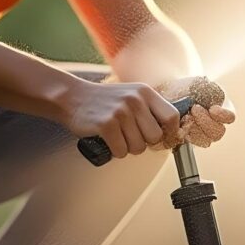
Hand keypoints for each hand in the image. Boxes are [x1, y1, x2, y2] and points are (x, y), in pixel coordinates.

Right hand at [62, 79, 181, 158]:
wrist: (72, 97)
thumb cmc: (104, 101)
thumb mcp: (131, 95)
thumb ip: (150, 109)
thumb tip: (172, 132)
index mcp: (145, 92)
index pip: (172, 116)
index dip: (170, 132)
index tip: (162, 138)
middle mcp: (135, 100)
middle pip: (156, 137)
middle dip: (145, 143)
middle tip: (131, 137)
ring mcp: (120, 112)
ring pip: (138, 147)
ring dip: (128, 148)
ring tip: (117, 136)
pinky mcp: (106, 125)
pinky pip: (121, 151)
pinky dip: (115, 151)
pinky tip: (108, 141)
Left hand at [155, 76, 235, 149]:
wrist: (166, 95)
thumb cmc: (183, 89)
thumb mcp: (199, 84)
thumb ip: (212, 91)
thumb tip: (217, 102)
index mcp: (220, 110)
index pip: (230, 118)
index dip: (223, 116)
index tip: (212, 109)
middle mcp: (213, 124)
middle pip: (218, 132)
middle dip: (205, 121)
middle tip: (194, 109)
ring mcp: (201, 134)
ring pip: (205, 140)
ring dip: (195, 129)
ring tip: (185, 116)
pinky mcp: (189, 140)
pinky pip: (191, 144)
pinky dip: (186, 134)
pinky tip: (179, 125)